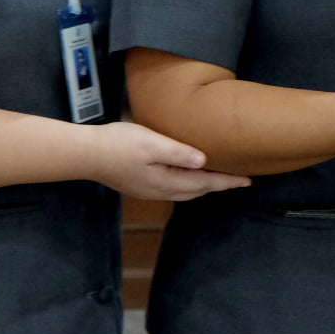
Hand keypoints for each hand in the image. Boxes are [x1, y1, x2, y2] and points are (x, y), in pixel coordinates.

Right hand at [87, 121, 251, 200]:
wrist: (86, 154)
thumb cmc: (118, 144)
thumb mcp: (151, 143)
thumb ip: (178, 153)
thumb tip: (204, 162)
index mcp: (166, 181)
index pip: (204, 183)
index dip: (227, 181)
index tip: (247, 181)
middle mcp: (159, 190)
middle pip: (196, 190)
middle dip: (218, 185)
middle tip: (238, 179)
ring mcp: (148, 189)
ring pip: (184, 190)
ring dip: (203, 185)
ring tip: (218, 177)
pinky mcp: (139, 184)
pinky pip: (172, 186)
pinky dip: (187, 182)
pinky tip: (187, 173)